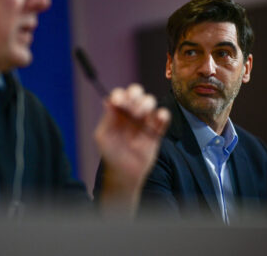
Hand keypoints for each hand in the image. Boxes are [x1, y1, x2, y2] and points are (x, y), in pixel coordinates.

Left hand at [95, 83, 170, 216]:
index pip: (121, 94)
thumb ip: (108, 118)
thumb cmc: (110, 154)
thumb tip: (108, 100)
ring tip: (140, 116)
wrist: (124, 173)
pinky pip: (163, 117)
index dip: (121, 94)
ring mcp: (144, 121)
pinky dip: (163, 114)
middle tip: (131, 108)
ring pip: (150, 101)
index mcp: (117, 112)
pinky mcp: (156, 131)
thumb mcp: (103, 136)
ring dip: (146, 103)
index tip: (118, 102)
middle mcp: (131, 113)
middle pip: (137, 93)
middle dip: (135, 95)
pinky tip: (158, 118)